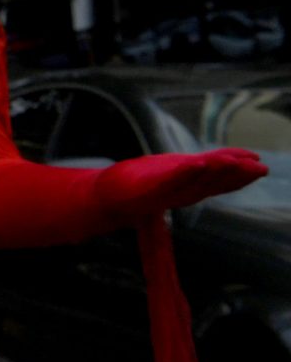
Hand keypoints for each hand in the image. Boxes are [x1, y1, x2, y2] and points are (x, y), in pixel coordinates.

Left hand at [95, 150, 266, 222]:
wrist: (102, 200)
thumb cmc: (136, 186)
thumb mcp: (170, 174)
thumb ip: (195, 170)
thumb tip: (217, 161)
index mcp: (188, 190)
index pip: (219, 183)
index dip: (240, 176)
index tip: (260, 165)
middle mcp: (181, 194)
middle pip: (213, 184)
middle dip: (237, 176)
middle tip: (260, 167)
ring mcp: (164, 194)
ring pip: (195, 183)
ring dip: (214, 172)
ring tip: (232, 162)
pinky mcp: (147, 191)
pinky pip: (169, 182)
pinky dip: (184, 174)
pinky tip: (197, 163)